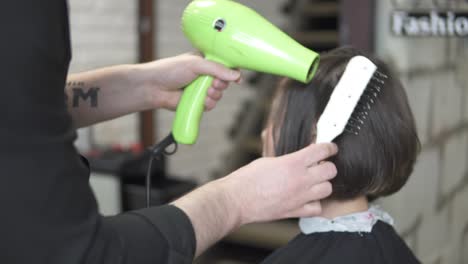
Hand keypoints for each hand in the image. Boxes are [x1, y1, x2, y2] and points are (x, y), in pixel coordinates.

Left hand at [135, 53, 240, 110]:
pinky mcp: (197, 102)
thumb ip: (217, 68)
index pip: (225, 65)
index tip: (236, 78)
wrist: (154, 87)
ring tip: (206, 93)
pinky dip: (208, 104)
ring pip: (219, 94)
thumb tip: (236, 75)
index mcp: (205, 61)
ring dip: (215, 95)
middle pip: (224, 81)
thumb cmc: (170, 70)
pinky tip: (201, 101)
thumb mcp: (196, 64)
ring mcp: (201, 89)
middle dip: (222, 85)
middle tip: (213, 84)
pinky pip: (211, 105)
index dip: (232, 71)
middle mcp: (204, 75)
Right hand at [221, 143, 337, 224]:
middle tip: (320, 166)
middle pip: (330, 171)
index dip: (329, 148)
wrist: (236, 200)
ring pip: (327, 189)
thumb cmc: (246, 179)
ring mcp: (299, 197)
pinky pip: (317, 208)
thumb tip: (281, 141)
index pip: (322, 151)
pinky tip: (307, 199)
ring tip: (314, 182)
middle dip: (327, 166)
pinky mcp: (294, 211)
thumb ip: (281, 153)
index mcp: (293, 163)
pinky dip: (315, 203)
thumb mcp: (265, 158)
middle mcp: (300, 180)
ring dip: (323, 184)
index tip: (330, 149)